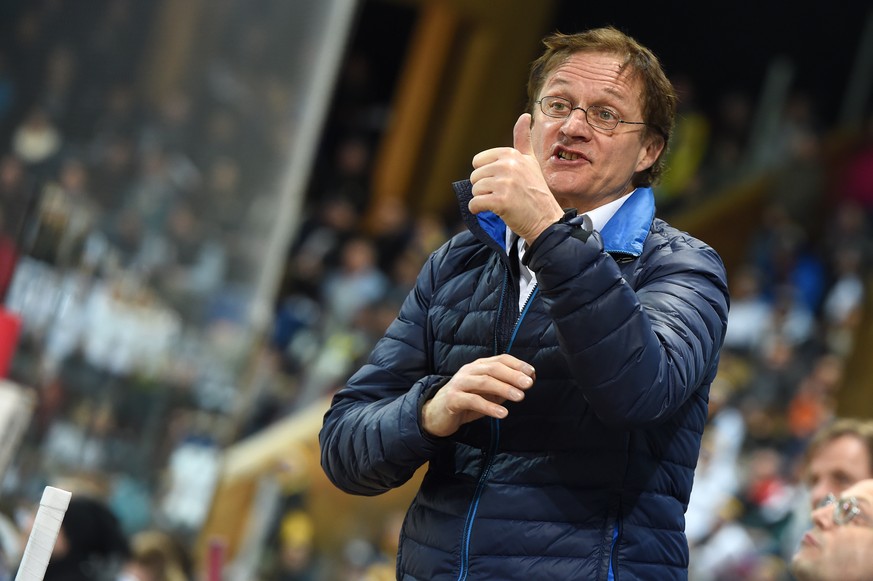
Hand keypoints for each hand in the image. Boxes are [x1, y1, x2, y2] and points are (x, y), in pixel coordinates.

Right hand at [421, 354, 535, 436]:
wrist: (437, 414)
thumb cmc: (466, 402)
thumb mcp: (488, 394)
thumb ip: (504, 387)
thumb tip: (527, 382)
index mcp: (479, 366)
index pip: (500, 359)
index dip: (517, 364)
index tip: (532, 373)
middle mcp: (469, 371)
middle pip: (493, 368)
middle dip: (513, 375)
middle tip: (528, 384)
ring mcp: (460, 384)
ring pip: (484, 382)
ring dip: (504, 388)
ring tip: (520, 397)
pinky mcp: (453, 399)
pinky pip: (473, 401)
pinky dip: (489, 407)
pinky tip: (503, 413)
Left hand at [469, 113, 563, 242]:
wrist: (545, 220)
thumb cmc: (535, 191)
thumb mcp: (531, 161)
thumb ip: (523, 139)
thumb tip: (525, 115)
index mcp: (511, 154)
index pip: (478, 162)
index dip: (487, 174)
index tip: (504, 182)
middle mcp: (508, 165)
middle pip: (475, 176)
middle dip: (484, 188)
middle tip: (504, 195)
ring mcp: (505, 183)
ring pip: (474, 190)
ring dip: (483, 200)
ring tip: (502, 202)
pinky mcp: (501, 201)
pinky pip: (475, 204)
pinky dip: (478, 210)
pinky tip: (493, 211)